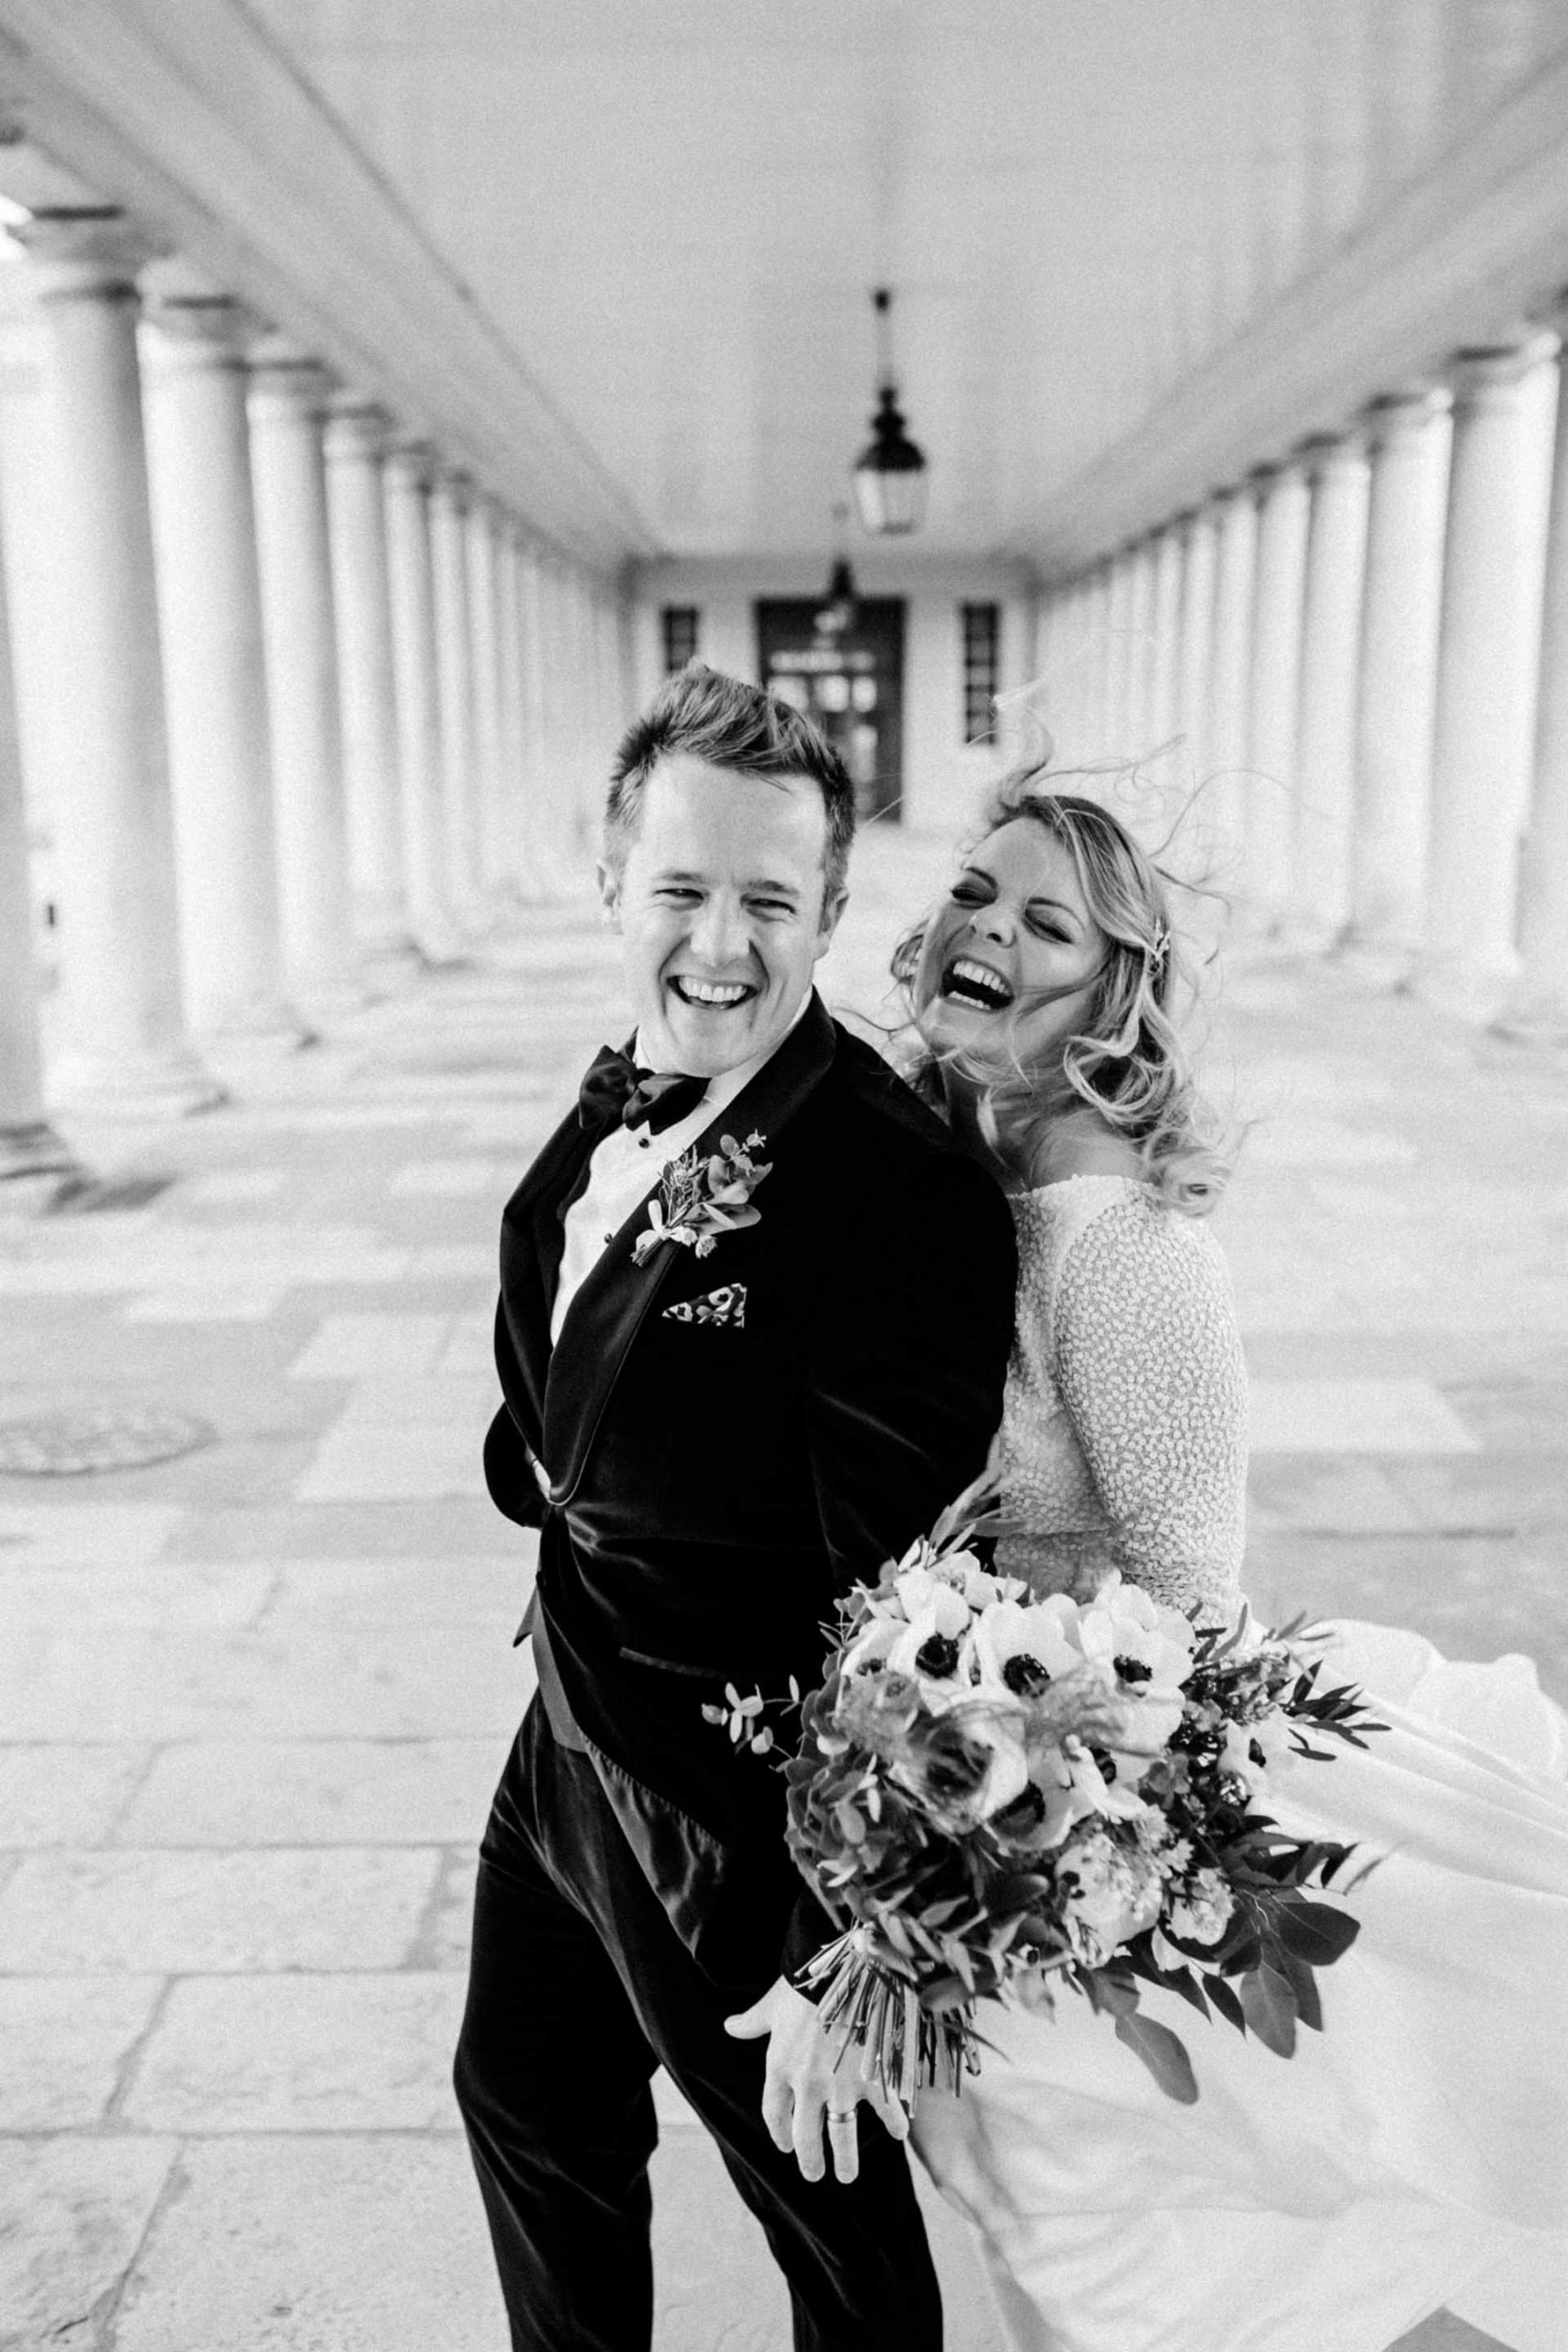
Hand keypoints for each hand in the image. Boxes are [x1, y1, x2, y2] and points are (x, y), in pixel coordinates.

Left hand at [724, 1975, 908, 2183]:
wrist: (844, 1971)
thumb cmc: (804, 1983)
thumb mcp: (772, 2004)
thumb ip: (752, 2022)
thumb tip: (729, 2026)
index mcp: (779, 2066)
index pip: (774, 2113)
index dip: (779, 2133)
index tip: (784, 2146)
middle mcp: (807, 2084)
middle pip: (805, 2136)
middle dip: (810, 2160)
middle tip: (814, 2174)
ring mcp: (841, 2084)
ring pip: (842, 2136)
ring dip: (845, 2160)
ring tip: (846, 2175)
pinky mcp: (872, 2076)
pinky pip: (886, 2109)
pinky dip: (895, 2123)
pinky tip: (899, 2134)